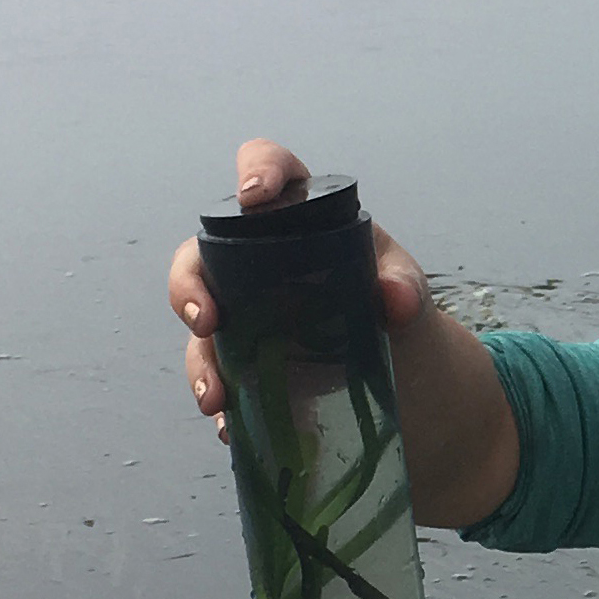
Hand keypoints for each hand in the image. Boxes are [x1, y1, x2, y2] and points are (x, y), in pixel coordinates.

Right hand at [168, 138, 433, 439]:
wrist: (410, 378)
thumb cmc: (398, 310)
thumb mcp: (408, 293)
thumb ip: (405, 289)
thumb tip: (396, 300)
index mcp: (303, 221)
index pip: (272, 173)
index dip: (257, 171)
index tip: (252, 196)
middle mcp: (259, 261)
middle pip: (202, 256)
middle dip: (189, 285)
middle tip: (206, 321)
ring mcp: (246, 314)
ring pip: (202, 329)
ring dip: (201, 362)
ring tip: (217, 399)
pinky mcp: (247, 363)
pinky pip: (219, 378)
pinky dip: (222, 403)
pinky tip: (230, 427)